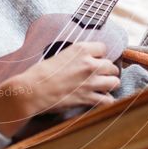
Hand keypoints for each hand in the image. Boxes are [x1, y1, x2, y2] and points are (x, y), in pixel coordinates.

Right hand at [0, 41, 119, 136]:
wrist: (33, 90)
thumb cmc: (40, 73)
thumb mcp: (59, 55)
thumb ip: (75, 56)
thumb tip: (81, 61)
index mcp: (81, 50)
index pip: (103, 48)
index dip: (99, 55)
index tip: (94, 59)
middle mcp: (89, 64)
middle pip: (111, 66)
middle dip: (107, 71)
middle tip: (100, 75)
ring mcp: (90, 82)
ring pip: (115, 82)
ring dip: (110, 84)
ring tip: (104, 87)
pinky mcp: (88, 98)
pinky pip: (108, 100)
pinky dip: (106, 101)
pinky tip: (101, 99)